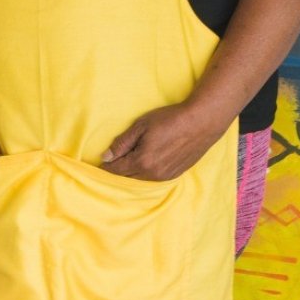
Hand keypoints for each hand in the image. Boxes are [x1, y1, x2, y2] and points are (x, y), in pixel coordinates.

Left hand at [102, 103, 228, 180]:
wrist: (201, 123)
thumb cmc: (169, 119)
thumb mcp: (141, 126)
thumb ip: (122, 143)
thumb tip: (106, 156)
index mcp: (142, 161)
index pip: (116, 169)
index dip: (105, 167)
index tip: (98, 163)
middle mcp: (153, 174)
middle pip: (126, 177)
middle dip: (116, 170)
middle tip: (108, 162)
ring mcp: (165, 176)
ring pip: (139, 179)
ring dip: (130, 173)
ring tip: (123, 163)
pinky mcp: (174, 175)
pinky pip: (152, 179)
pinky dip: (143, 173)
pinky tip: (141, 164)